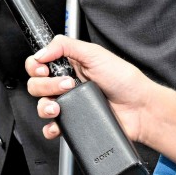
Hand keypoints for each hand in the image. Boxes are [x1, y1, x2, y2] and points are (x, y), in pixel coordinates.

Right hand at [26, 36, 150, 143]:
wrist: (140, 109)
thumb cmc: (124, 80)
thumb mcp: (95, 53)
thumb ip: (66, 46)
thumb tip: (41, 52)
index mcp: (70, 65)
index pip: (39, 64)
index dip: (36, 66)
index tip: (43, 69)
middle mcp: (66, 84)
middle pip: (36, 85)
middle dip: (46, 85)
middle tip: (67, 85)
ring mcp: (70, 105)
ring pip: (41, 106)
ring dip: (45, 106)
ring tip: (60, 107)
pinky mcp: (74, 124)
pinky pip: (52, 128)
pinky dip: (50, 128)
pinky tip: (58, 124)